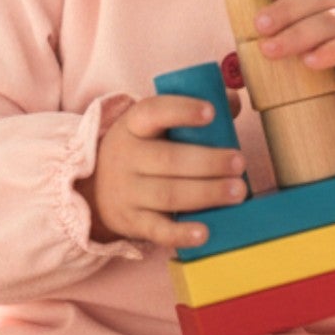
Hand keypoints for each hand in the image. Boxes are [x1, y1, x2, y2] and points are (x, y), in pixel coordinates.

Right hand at [78, 95, 246, 248]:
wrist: (95, 188)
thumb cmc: (142, 150)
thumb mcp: (155, 125)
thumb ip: (193, 111)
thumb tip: (233, 101)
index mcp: (134, 125)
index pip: (153, 112)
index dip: (182, 111)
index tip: (211, 112)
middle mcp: (126, 157)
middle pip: (169, 159)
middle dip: (209, 161)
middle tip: (240, 162)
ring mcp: (127, 192)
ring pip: (168, 194)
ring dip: (206, 193)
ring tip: (238, 192)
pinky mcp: (132, 222)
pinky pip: (157, 230)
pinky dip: (181, 234)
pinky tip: (204, 233)